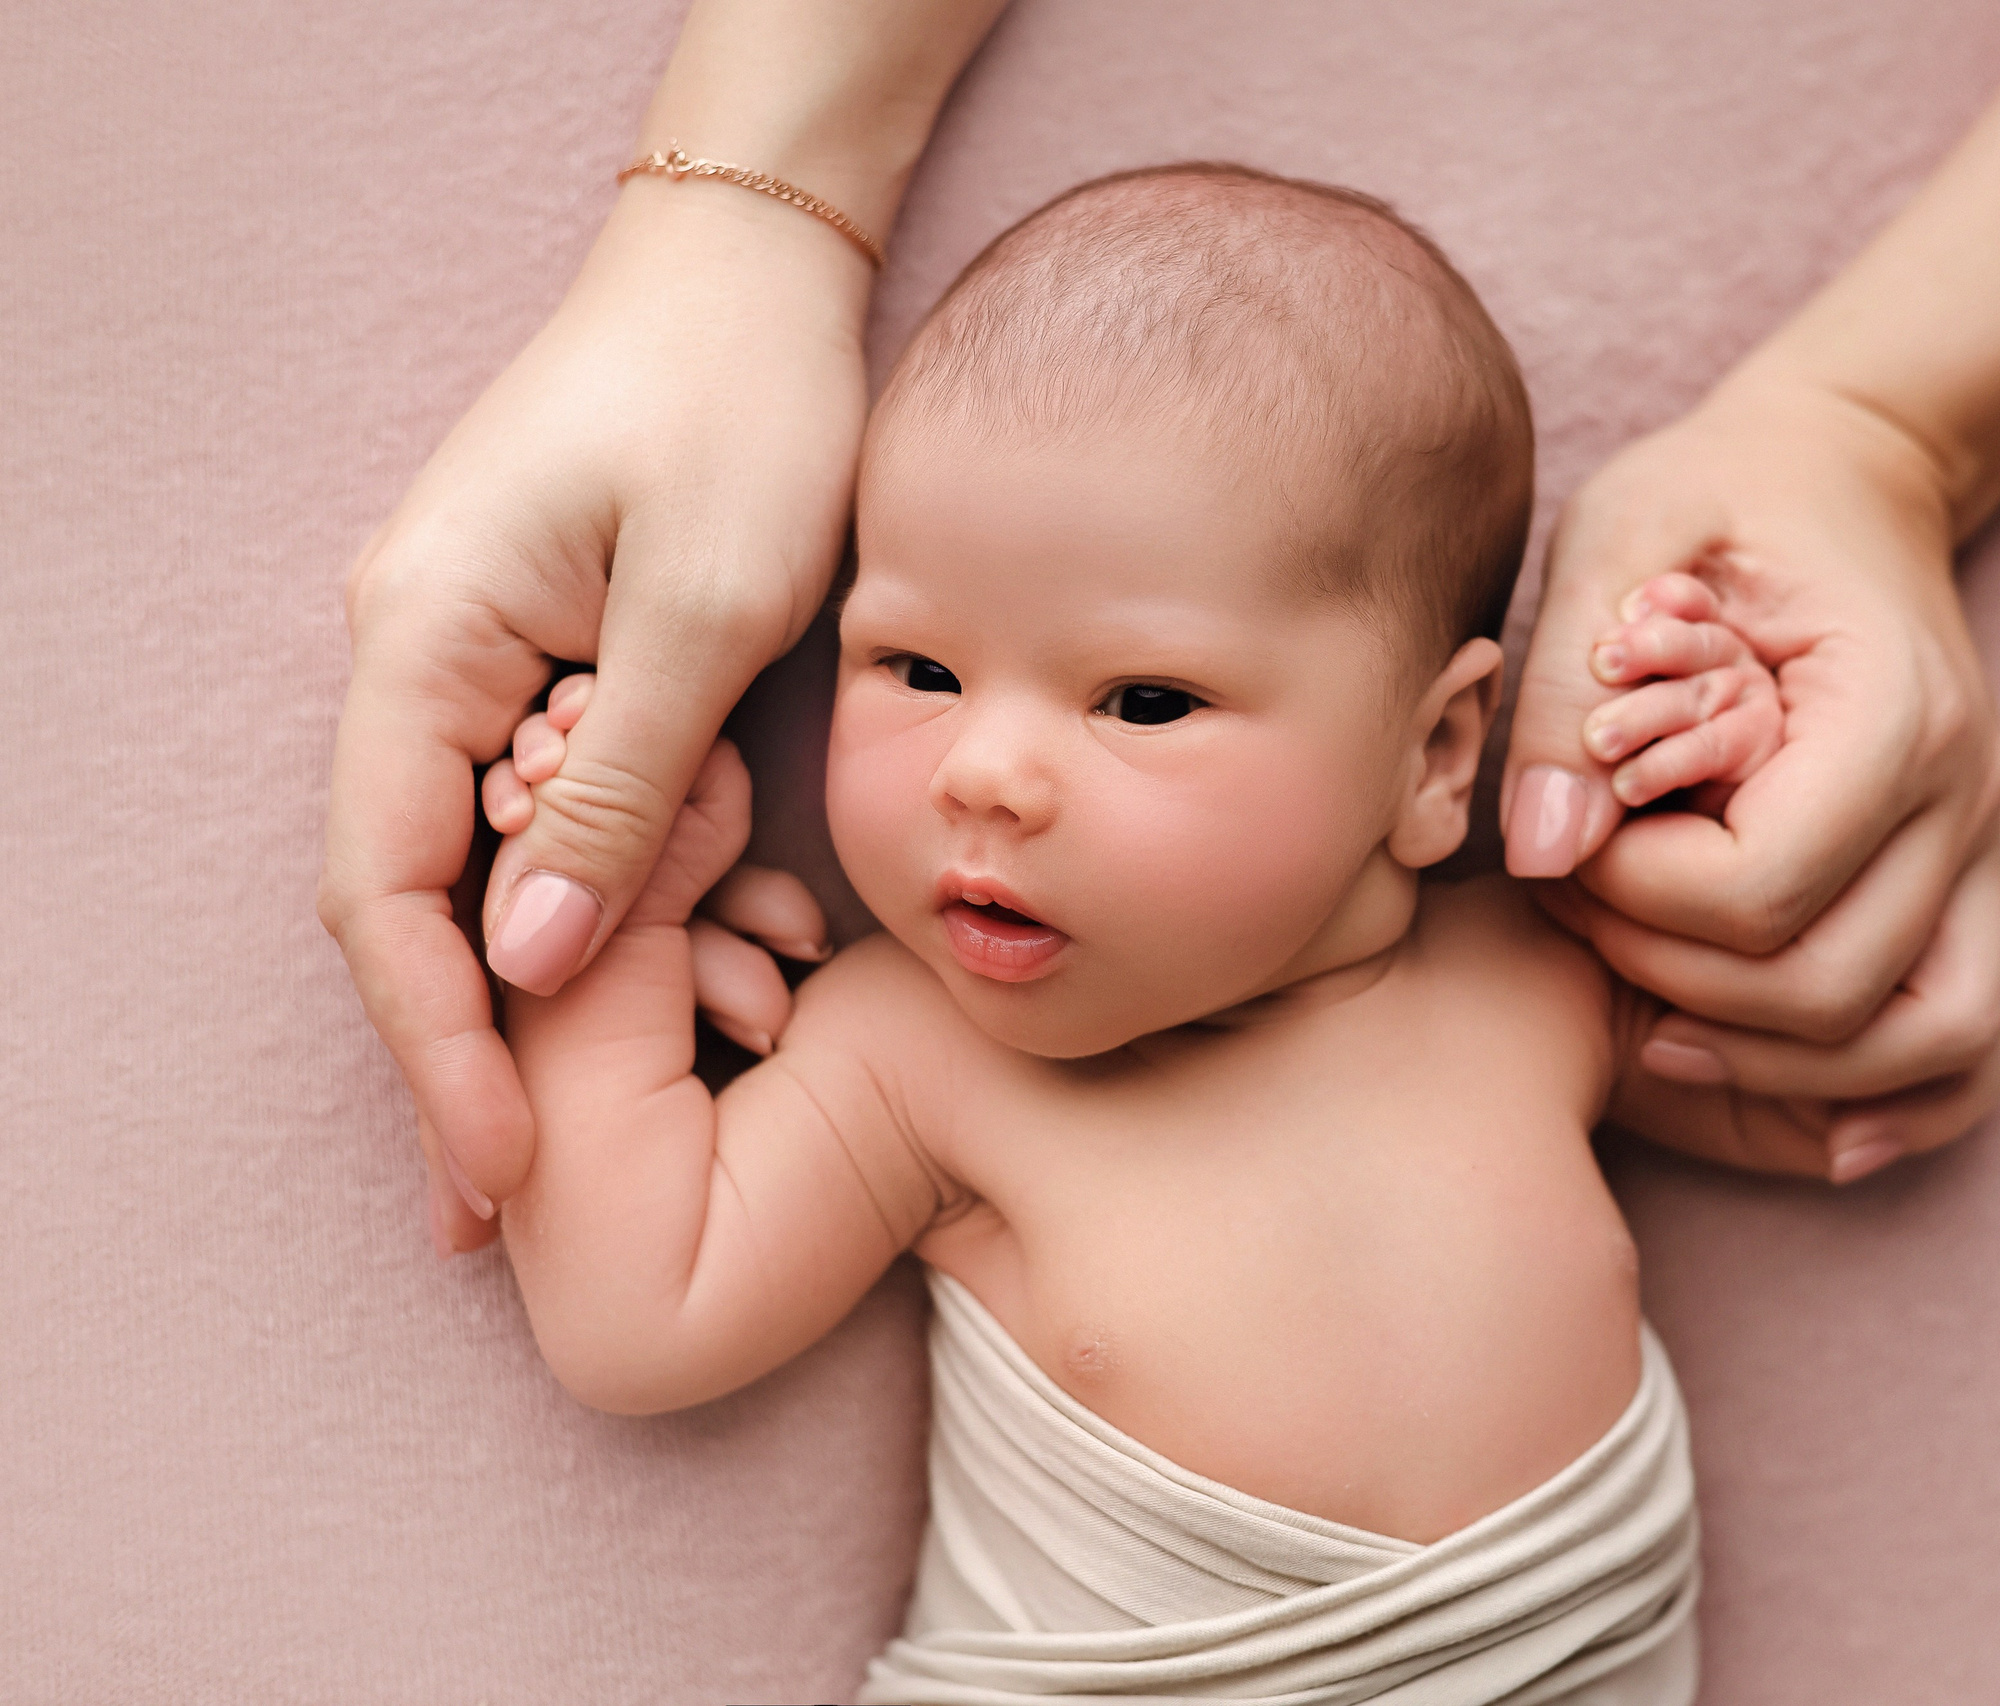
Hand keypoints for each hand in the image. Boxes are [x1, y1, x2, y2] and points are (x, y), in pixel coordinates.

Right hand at [318, 184, 868, 1253]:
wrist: (755, 271)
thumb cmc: (739, 409)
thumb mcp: (701, 613)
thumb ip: (617, 794)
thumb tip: (522, 970)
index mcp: (426, 649)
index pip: (387, 891)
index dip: (435, 1048)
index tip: (492, 1178)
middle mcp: (425, 662)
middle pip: (418, 897)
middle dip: (473, 1052)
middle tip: (507, 1211)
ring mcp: (484, 656)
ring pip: (495, 861)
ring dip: (564, 981)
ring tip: (627, 1103)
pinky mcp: (557, 652)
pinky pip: (562, 802)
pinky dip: (619, 888)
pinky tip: (691, 958)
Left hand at [1504, 370, 1999, 1183]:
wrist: (1845, 472)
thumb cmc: (1717, 499)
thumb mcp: (1618, 535)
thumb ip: (1571, 690)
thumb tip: (1547, 852)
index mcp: (1887, 709)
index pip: (1758, 890)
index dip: (1632, 900)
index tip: (1567, 840)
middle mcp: (1962, 793)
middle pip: (1829, 987)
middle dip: (1670, 979)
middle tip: (1580, 910)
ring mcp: (1982, 846)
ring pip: (1926, 1040)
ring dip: (1775, 1064)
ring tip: (1657, 1024)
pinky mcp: (1971, 881)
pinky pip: (1988, 1034)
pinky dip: (1913, 1103)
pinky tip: (1819, 1132)